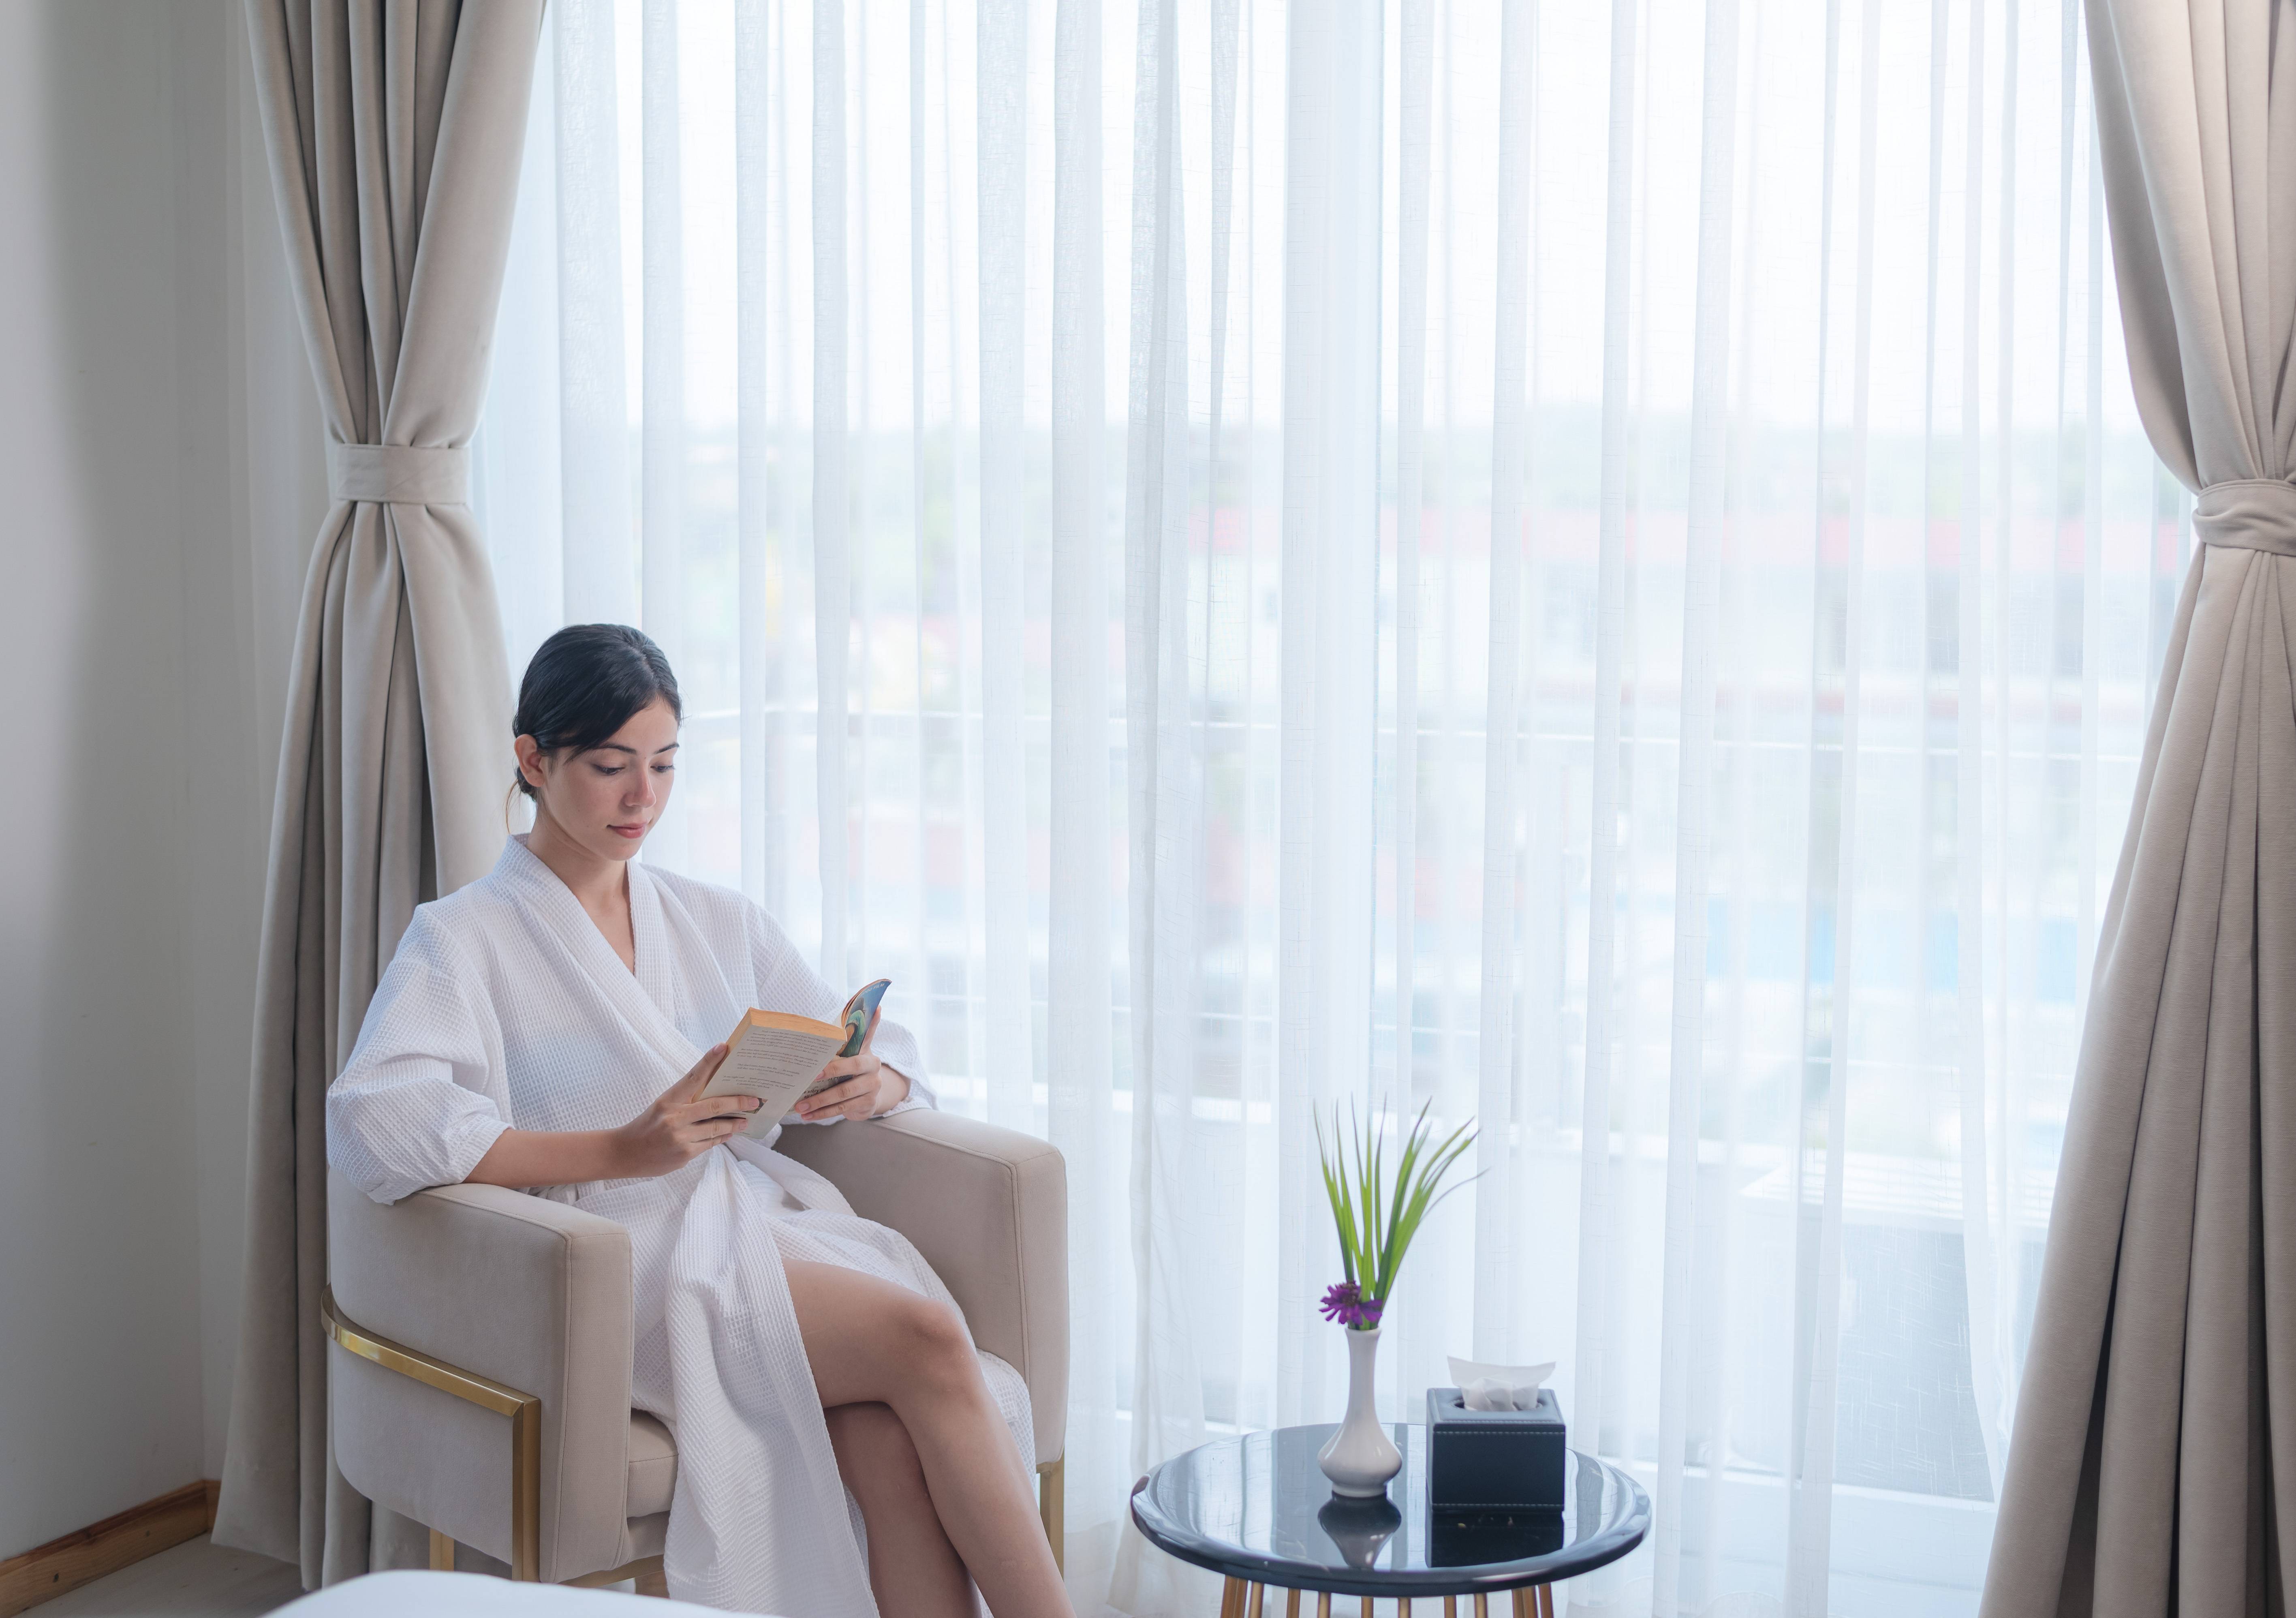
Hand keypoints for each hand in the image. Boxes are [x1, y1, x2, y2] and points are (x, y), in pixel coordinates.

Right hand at [611, 1044, 758, 1175]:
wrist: (625, 1153)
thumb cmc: (647, 1125)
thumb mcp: (663, 1106)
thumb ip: (686, 1100)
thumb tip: (716, 1093)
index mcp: (668, 1100)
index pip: (693, 1077)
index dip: (710, 1061)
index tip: (724, 1048)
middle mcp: (675, 1117)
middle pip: (714, 1106)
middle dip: (738, 1102)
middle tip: (754, 1100)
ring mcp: (680, 1137)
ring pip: (716, 1128)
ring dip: (734, 1124)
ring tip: (745, 1120)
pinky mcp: (684, 1154)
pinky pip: (710, 1144)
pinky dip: (721, 1138)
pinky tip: (728, 1134)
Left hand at [794, 1012, 904, 1122]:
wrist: (872, 1091)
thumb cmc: (858, 1066)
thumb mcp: (860, 1050)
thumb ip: (864, 1031)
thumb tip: (876, 1006)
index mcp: (870, 1059)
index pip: (854, 1062)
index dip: (836, 1067)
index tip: (818, 1070)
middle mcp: (874, 1076)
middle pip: (847, 1084)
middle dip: (824, 1088)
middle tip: (804, 1089)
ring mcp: (871, 1093)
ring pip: (842, 1100)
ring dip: (819, 1104)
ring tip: (800, 1106)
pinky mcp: (866, 1107)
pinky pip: (842, 1111)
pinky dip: (823, 1114)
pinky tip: (807, 1116)